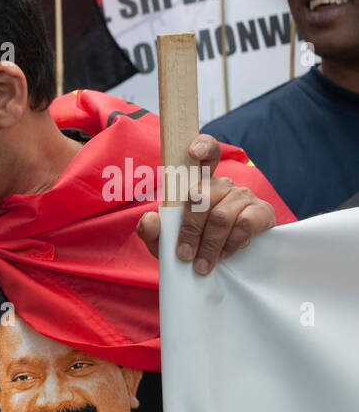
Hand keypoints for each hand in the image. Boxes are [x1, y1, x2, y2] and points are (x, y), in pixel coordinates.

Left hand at [135, 134, 276, 274]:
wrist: (221, 264)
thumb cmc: (191, 245)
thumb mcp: (165, 242)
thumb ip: (151, 231)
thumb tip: (150, 218)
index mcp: (198, 183)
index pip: (206, 155)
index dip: (203, 146)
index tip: (194, 151)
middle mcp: (221, 185)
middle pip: (202, 197)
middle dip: (190, 230)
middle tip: (185, 256)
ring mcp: (243, 196)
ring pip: (221, 216)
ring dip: (209, 244)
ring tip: (202, 265)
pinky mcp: (261, 212)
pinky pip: (244, 224)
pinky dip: (231, 244)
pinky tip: (225, 254)